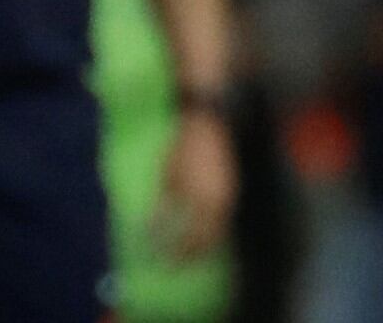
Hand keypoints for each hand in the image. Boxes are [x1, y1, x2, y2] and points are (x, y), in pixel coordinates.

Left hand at [153, 112, 237, 260]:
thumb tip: (151, 235)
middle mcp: (222, 205)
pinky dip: (210, 225)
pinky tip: (198, 224)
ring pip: (218, 230)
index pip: (193, 242)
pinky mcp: (232, 188)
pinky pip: (221, 216)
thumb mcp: (169, 178)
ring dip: (202, 241)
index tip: (164, 263)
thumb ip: (163, 210)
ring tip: (185, 246)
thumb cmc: (185, 146)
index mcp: (205, 205)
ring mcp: (230, 196)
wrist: (211, 119)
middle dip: (190, 253)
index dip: (178, 256)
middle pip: (208, 241)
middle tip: (173, 260)